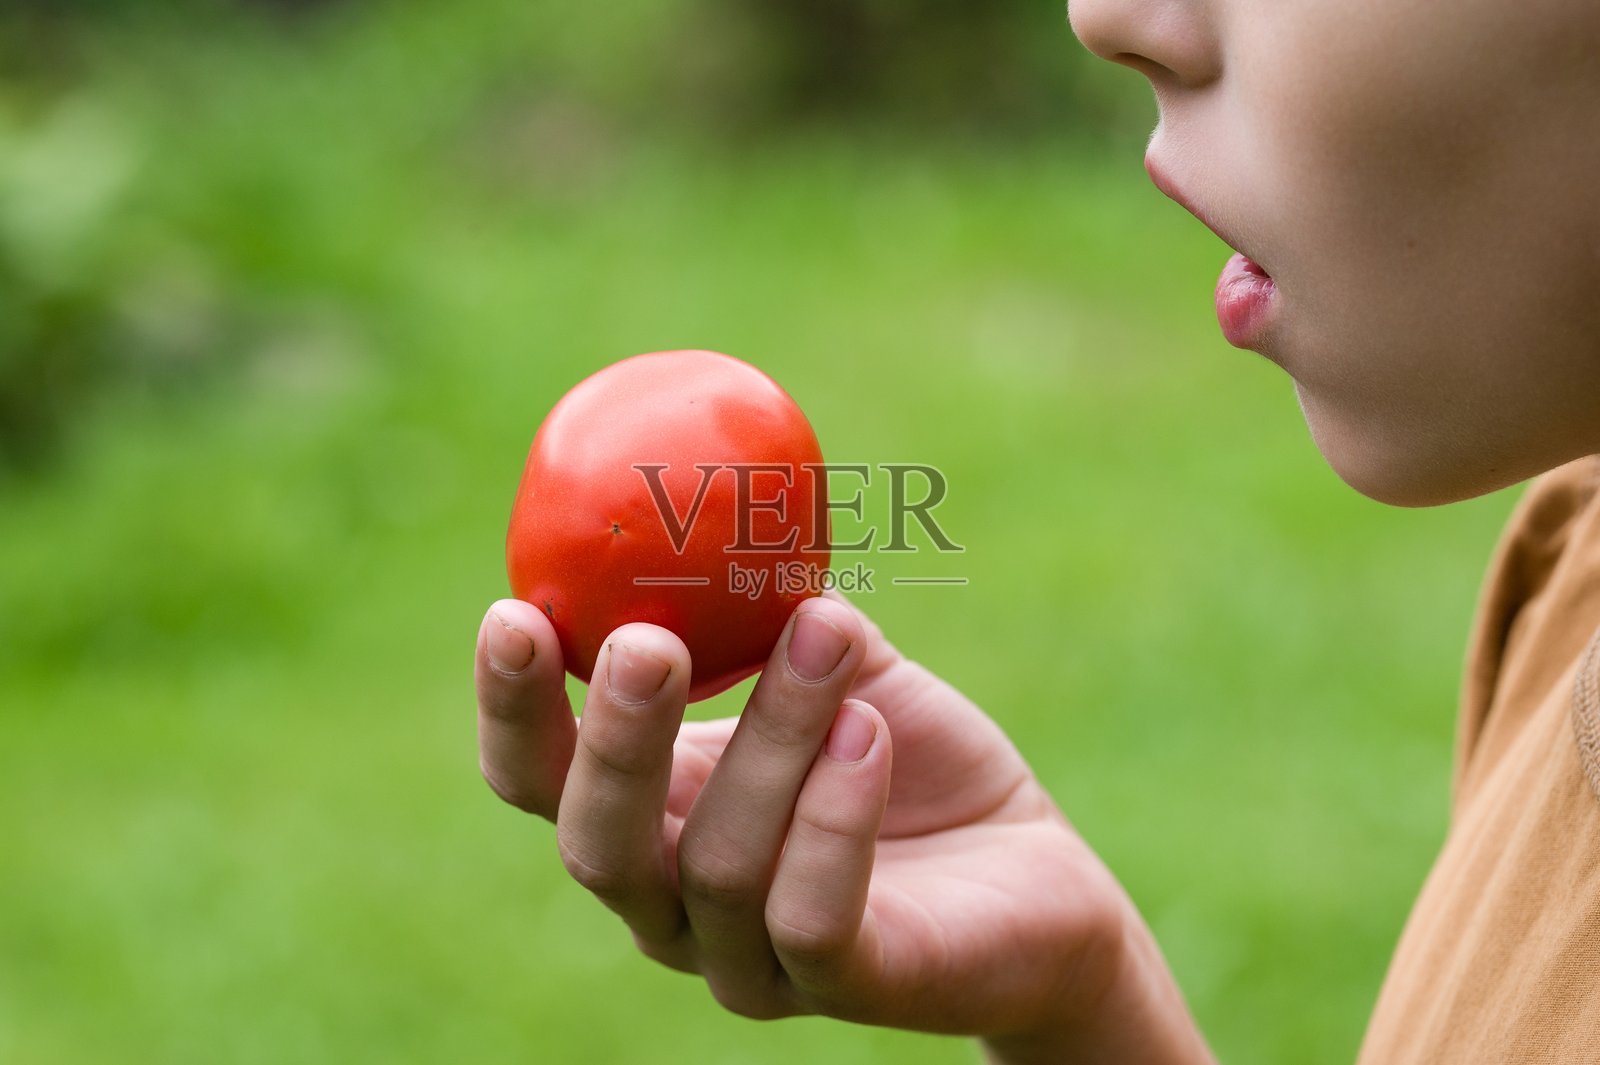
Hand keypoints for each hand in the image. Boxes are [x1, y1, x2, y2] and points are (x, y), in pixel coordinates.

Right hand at [474, 594, 1211, 1061]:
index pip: (539, 783)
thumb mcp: (837, 662)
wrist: (1034, 872)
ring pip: (719, 864)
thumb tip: (714, 496)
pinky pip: (811, 916)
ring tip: (827, 637)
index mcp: (650, 820)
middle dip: (615, 740)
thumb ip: (768, 604)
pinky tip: (868, 732)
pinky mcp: (847, 988)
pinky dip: (832, 816)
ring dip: (773, 735)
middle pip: (598, 845)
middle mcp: (676, 907)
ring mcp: (753, 962)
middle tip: (647, 642)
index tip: (516, 611)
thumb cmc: (906, 756)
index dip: (510, 710)